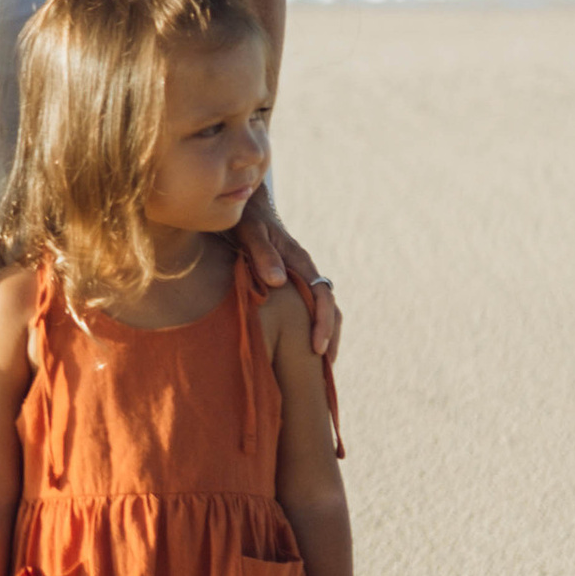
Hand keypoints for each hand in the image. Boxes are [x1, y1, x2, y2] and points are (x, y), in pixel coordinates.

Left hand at [237, 201, 340, 360]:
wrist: (245, 206)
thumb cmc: (245, 218)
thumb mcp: (249, 232)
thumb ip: (262, 254)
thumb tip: (278, 282)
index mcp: (300, 260)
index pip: (322, 297)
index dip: (322, 324)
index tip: (316, 349)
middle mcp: (304, 270)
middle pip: (329, 307)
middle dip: (329, 337)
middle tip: (323, 369)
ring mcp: (298, 277)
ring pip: (321, 308)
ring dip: (323, 334)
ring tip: (318, 366)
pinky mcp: (289, 283)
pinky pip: (306, 307)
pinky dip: (308, 326)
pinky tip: (298, 347)